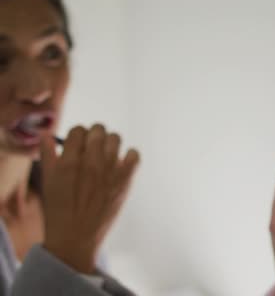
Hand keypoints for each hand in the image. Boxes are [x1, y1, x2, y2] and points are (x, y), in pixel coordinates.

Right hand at [40, 124, 138, 272]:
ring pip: (116, 138)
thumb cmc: (59, 210)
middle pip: (98, 130)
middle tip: (92, 148)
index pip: (78, 130)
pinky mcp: (125, 180)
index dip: (78, 136)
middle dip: (94, 136)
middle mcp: (91, 162)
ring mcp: (110, 170)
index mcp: (69, 161)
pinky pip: (134, 154)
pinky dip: (129, 156)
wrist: (76, 237)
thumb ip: (48, 155)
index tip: (78, 146)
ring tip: (105, 156)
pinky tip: (120, 164)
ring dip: (110, 144)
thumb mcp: (48, 181)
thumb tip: (47, 134)